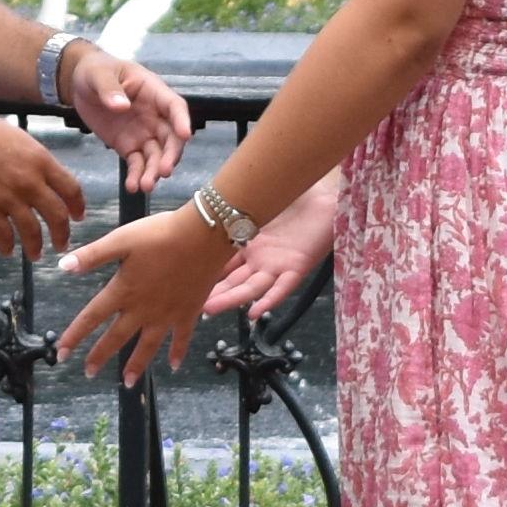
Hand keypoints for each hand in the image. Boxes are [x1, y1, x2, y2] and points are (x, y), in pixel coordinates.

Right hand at [0, 103, 85, 261]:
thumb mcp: (18, 138)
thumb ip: (34, 161)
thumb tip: (43, 178)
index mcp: (40, 160)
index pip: (71, 189)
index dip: (77, 206)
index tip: (78, 217)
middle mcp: (30, 182)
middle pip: (57, 216)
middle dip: (62, 234)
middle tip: (62, 244)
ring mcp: (8, 198)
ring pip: (32, 232)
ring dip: (36, 247)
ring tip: (36, 255)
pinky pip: (3, 236)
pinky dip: (7, 247)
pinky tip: (7, 251)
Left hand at [49, 202, 227, 383]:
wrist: (203, 235)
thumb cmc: (160, 234)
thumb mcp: (121, 239)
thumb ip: (92, 255)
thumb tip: (62, 266)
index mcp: (123, 291)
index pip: (91, 318)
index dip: (74, 336)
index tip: (61, 354)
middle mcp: (142, 310)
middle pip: (116, 338)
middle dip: (100, 356)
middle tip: (89, 373)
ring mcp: (167, 315)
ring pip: (147, 346)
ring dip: (136, 365)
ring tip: (127, 383)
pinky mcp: (188, 312)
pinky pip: (181, 338)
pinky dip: (177, 353)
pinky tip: (174, 366)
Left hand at [62, 37, 192, 180]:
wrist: (80, 84)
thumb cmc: (95, 70)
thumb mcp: (98, 74)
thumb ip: (109, 89)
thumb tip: (121, 106)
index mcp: (152, 91)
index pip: (174, 105)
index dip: (181, 120)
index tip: (185, 135)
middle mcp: (154, 115)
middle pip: (170, 137)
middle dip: (170, 155)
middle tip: (165, 171)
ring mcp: (143, 133)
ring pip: (156, 155)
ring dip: (154, 171)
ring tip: (145, 186)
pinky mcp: (129, 146)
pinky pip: (137, 163)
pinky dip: (136, 175)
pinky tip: (132, 187)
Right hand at [200, 188, 339, 328]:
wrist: (326, 193)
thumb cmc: (292, 193)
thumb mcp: (256, 200)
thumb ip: (232, 205)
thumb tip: (204, 199)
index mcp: (246, 243)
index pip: (220, 263)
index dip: (203, 273)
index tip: (180, 281)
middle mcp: (259, 259)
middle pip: (231, 280)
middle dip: (211, 292)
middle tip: (189, 304)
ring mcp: (276, 265)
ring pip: (250, 287)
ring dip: (231, 299)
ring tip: (210, 309)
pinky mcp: (297, 267)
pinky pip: (282, 288)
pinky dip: (268, 301)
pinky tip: (253, 312)